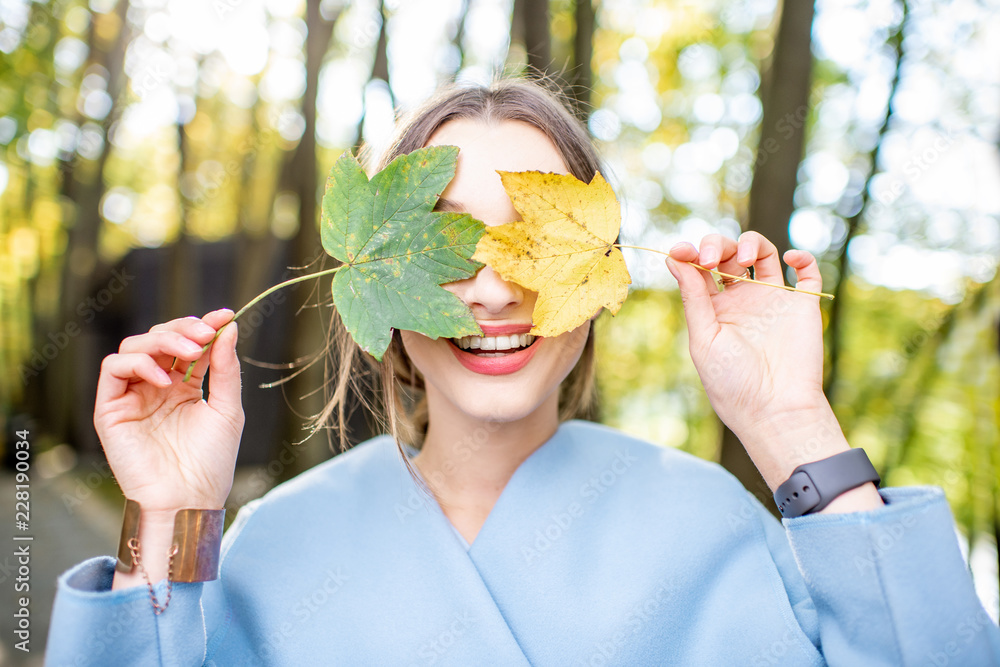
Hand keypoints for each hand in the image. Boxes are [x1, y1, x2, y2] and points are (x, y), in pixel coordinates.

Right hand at [94, 309, 243, 512]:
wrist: (188, 499)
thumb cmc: (210, 462)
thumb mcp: (226, 409)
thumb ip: (225, 369)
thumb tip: (228, 327)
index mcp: (184, 388)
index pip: (189, 346)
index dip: (205, 327)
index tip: (225, 315)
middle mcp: (156, 388)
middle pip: (160, 339)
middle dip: (184, 330)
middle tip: (206, 333)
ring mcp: (133, 397)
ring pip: (134, 347)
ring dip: (163, 341)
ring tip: (191, 353)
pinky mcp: (111, 409)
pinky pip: (113, 369)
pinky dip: (139, 364)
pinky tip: (165, 380)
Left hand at [666, 233, 844, 484]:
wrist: (775, 409)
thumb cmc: (732, 382)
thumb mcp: (704, 338)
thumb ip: (694, 297)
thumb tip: (674, 258)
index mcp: (714, 309)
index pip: (700, 269)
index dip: (689, 253)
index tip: (680, 250)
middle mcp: (742, 300)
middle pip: (727, 254)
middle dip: (716, 245)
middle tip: (710, 258)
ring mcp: (772, 300)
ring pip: (763, 254)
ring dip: (750, 244)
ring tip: (743, 260)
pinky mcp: (803, 305)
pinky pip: (807, 272)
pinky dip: (802, 257)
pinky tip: (789, 259)